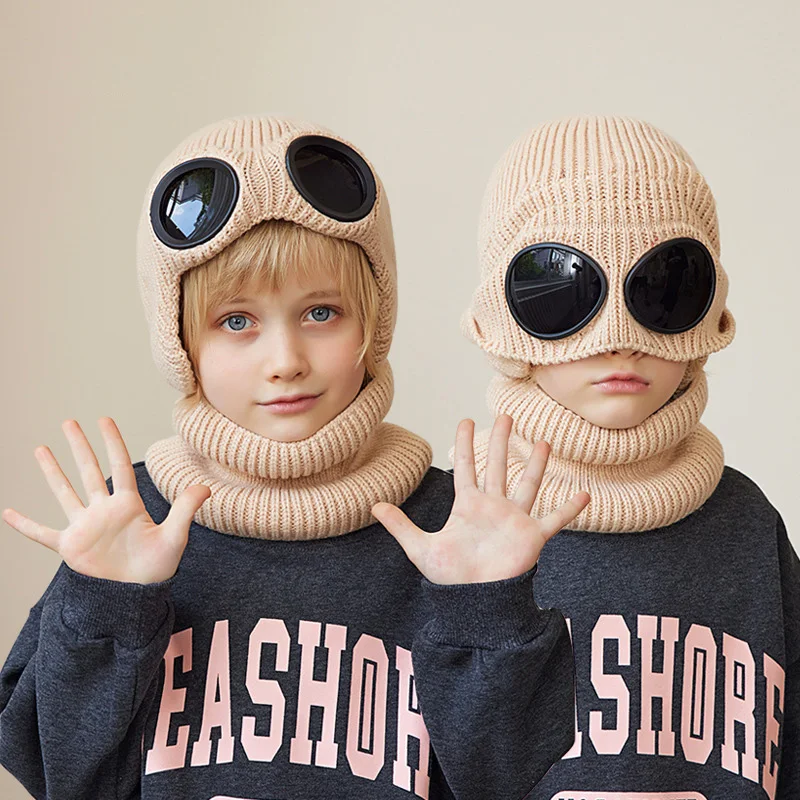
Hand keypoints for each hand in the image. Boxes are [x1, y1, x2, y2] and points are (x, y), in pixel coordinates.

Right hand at [2, 417, 210, 583]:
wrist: (136, 597)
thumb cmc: (157, 567)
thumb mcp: (175, 536)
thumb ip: (185, 510)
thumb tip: (205, 487)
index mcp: (128, 505)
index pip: (119, 466)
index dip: (112, 442)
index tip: (104, 420)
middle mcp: (104, 510)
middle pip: (89, 471)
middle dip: (79, 446)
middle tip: (69, 422)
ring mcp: (85, 527)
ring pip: (65, 492)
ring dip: (52, 471)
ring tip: (40, 449)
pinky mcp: (70, 547)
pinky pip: (43, 533)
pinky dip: (25, 525)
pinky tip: (8, 514)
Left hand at [371, 414, 589, 584]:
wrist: (474, 602)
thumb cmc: (450, 577)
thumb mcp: (420, 548)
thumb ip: (400, 525)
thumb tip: (372, 506)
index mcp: (468, 506)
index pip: (467, 467)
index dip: (466, 444)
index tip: (466, 420)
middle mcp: (493, 507)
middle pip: (498, 466)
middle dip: (501, 441)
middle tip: (505, 416)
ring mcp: (515, 520)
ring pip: (527, 484)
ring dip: (535, 464)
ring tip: (543, 441)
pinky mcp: (532, 537)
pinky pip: (555, 520)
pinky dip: (570, 509)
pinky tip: (584, 495)